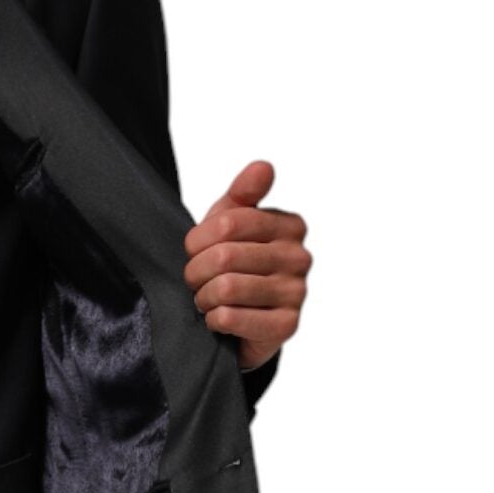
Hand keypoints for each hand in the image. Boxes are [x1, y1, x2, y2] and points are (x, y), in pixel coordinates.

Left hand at [184, 161, 310, 371]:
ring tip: (206, 300)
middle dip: (196, 272)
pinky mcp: (286, 326)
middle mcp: (300, 257)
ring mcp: (297, 293)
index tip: (193, 252)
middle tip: (195, 281)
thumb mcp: (232, 224)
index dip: (197, 241)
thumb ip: (243, 195)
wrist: (242, 325)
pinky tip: (218, 319)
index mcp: (290, 226)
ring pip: (226, 288)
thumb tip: (263, 166)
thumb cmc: (235, 267)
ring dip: (204, 298)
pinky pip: (231, 317)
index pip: (228, 223)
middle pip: (224, 257)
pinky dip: (214, 320)